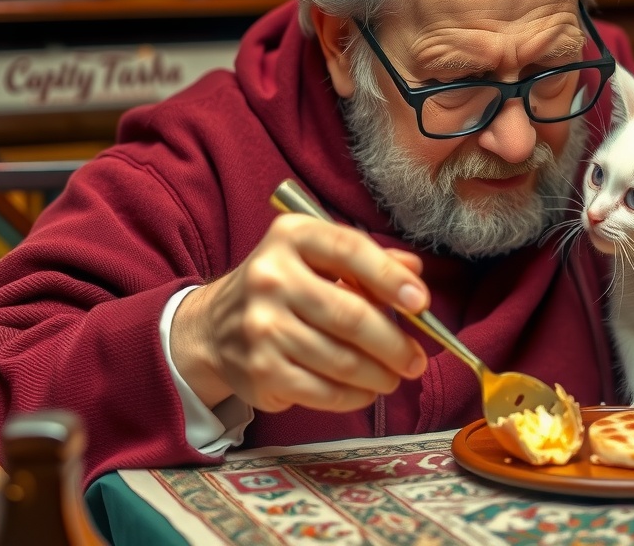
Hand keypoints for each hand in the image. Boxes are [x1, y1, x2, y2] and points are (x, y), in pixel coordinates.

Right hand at [170, 213, 429, 412]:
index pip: (350, 250)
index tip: (421, 302)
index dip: (390, 277)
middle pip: (350, 316)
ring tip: (394, 376)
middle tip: (417, 360)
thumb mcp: (319, 258)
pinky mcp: (259, 371)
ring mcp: (261, 326)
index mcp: (292, 237)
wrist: (213, 328)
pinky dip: (354, 396)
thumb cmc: (284, 288)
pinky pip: (323, 391)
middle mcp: (271, 277)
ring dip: (379, 375)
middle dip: (395, 344)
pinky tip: (366, 390)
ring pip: (342, 360)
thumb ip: (369, 261)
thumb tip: (416, 273)